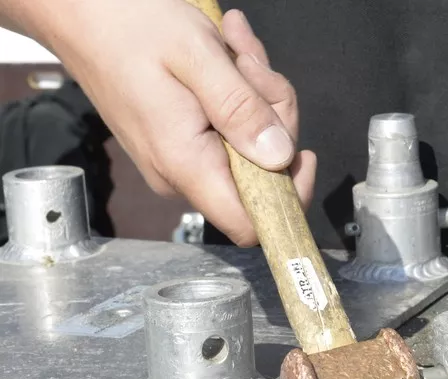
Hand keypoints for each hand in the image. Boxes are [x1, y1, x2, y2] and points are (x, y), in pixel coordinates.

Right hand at [36, 1, 315, 244]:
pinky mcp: (184, 137)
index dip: (288, 198)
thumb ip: (242, 110)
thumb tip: (280, 157)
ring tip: (233, 47)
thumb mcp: (198, 58)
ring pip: (252, 141)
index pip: (250, 224)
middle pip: (262, 170)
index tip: (303, 154)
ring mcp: (183, 155)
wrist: (78, 7)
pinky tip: (227, 53)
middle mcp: (183, 171)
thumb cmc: (126, 23)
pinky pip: (232, 124)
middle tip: (250, 65)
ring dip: (256, 90)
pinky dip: (240, 88)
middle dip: (272, 114)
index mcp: (186, 163)